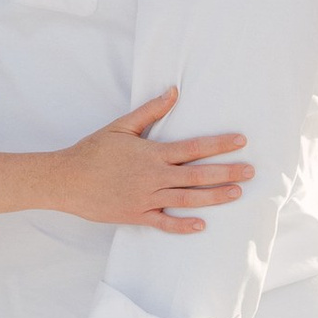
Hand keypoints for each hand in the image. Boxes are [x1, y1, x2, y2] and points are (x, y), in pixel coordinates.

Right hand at [51, 93, 252, 231]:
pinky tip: (201, 225)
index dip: (219, 144)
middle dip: (227, 173)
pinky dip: (183, 225)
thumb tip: (174, 92)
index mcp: (152, 153)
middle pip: (198, 175)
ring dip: (214, 197)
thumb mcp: (121, 126)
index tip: (241, 141)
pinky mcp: (137, 215)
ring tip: (237, 194)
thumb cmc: (93, 150)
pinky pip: (164, 222)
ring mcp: (146, 198)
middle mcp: (153, 177)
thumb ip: (150, 112)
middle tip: (251, 172)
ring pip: (187, 199)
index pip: (193, 147)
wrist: (66, 180)